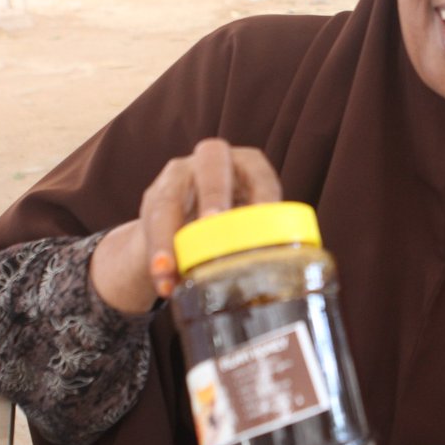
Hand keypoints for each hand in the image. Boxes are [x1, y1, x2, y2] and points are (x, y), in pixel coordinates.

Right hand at [89, 138, 281, 313]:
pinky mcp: (154, 199)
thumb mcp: (252, 221)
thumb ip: (267, 236)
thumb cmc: (233, 222)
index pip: (259, 172)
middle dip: (213, 194)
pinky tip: (164, 281)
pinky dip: (157, 255)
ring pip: (169, 201)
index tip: (266, 217)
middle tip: (213, 222)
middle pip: (211, 167)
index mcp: (245, 165)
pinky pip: (151, 225)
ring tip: (169, 271)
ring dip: (168, 239)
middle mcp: (209, 163)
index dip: (263, 192)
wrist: (188, 220)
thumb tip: (293, 271)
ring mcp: (177, 177)